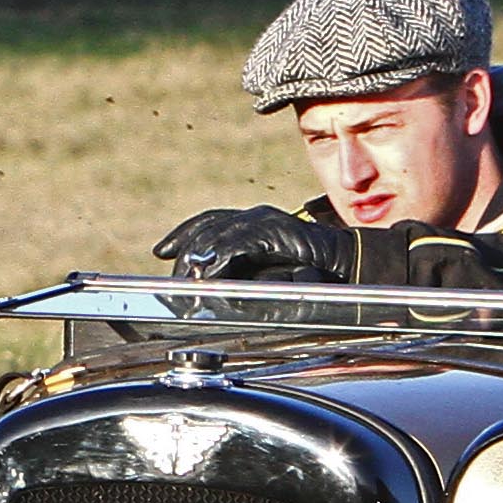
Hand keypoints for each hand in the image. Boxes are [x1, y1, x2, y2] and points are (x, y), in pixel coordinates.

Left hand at [152, 206, 354, 281]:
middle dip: (186, 252)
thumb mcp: (264, 272)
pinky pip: (240, 241)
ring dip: (199, 256)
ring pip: (219, 232)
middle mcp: (254, 217)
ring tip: (186, 277)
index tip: (160, 251)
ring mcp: (265, 220)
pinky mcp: (275, 230)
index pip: (207, 222)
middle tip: (175, 277)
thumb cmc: (307, 272)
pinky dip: (221, 257)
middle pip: (207, 227)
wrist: (342, 265)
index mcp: (250, 223)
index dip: (182, 234)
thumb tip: (208, 285)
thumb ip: (239, 273)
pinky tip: (209, 273)